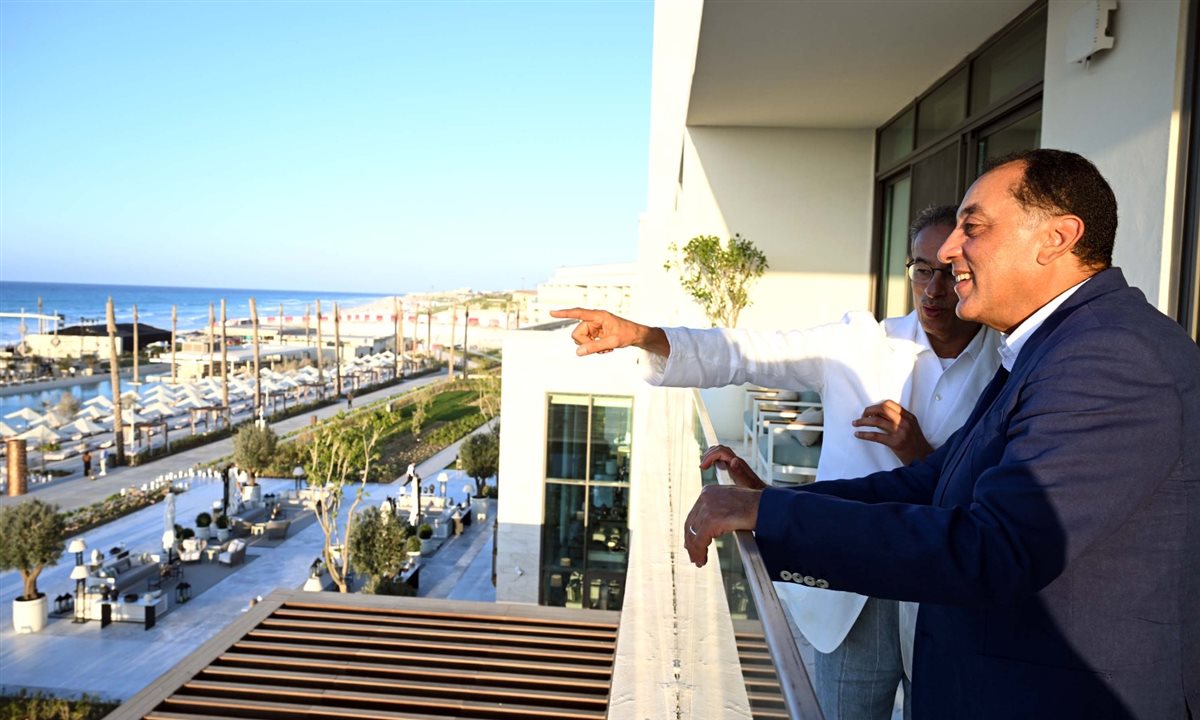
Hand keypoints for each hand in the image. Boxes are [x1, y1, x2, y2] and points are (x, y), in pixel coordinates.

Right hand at [549, 307, 668, 356]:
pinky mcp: (594, 332)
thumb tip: (578, 352)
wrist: (635, 335)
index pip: (578, 313)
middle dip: (585, 343)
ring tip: (605, 348)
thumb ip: (595, 347)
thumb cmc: (626, 334)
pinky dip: (594, 347)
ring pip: (580, 339)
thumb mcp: (612, 342)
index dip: (564, 313)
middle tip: (600, 348)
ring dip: (590, 346)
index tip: (551, 312)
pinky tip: (605, 348)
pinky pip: (586, 342)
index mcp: (598, 316)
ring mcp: (593, 326)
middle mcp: (593, 319)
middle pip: (577, 333)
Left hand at [683, 484, 762, 566]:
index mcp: (708, 491)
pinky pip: (700, 540)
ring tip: (698, 560)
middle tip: (693, 555)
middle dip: (690, 542)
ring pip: (693, 534)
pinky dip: (699, 552)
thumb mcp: (731, 502)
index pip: (693, 515)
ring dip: (694, 550)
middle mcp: (705, 497)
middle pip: (690, 524)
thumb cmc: (755, 506)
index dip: (691, 531)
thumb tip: (708, 527)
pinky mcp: (711, 520)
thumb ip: (718, 510)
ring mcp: (707, 508)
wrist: (766, 507)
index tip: (691, 543)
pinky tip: (702, 560)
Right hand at [700, 445, 765, 489]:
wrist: (763, 495)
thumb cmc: (755, 491)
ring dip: (710, 455)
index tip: (703, 467)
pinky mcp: (734, 467)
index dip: (709, 457)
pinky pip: (722, 458)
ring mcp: (735, 463)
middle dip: (708, 455)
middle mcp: (736, 461)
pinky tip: (711, 468)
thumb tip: (734, 460)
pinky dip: (714, 459)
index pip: (720, 451)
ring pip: (721, 452)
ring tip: (704, 466)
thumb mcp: (748, 484)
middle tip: (703, 467)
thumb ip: (740, 472)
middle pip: (720, 448)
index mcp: (737, 463)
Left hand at [851, 400, 933, 464]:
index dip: (876, 405)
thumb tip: (876, 416)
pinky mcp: (896, 443)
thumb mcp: (910, 427)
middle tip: (861, 416)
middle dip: (868, 410)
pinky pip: (876, 436)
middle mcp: (905, 422)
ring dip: (863, 421)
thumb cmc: (914, 444)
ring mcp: (901, 432)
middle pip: (883, 408)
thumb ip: (896, 420)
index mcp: (908, 416)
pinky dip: (864, 434)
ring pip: (877, 421)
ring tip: (855, 423)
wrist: (924, 458)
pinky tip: (858, 434)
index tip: (869, 411)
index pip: (889, 404)